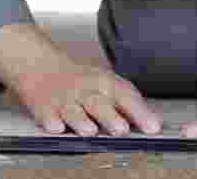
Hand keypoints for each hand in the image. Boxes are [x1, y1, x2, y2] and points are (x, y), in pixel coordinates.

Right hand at [11, 59, 162, 136]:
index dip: (140, 112)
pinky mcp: (44, 108)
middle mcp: (86, 91)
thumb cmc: (81, 81)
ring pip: (74, 110)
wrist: (43, 67)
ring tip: (90, 131)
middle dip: (111, 116)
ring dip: (82, 120)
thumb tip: (153, 122)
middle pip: (99, 103)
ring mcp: (64, 100)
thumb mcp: (107, 84)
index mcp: (105, 83)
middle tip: (122, 129)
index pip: (126, 96)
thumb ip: (128, 104)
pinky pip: (47, 115)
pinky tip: (56, 126)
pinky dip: (51, 121)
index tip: (152, 126)